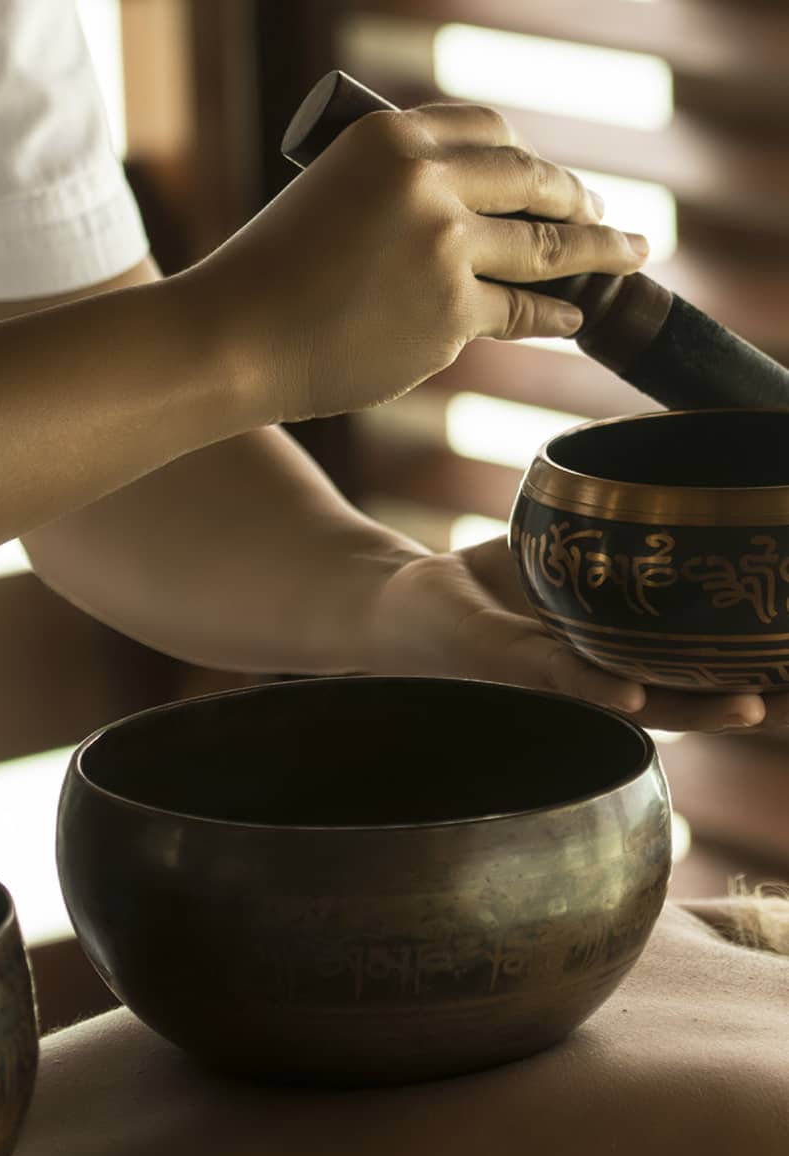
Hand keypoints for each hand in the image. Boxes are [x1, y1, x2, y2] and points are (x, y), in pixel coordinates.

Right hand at [183, 104, 647, 423]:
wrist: (231, 339)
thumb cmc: (265, 276)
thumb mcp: (327, 196)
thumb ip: (396, 191)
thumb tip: (477, 216)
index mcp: (389, 137)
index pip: (489, 132)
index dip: (528, 156)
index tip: (547, 176)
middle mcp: (426, 182)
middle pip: (533, 182)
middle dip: (579, 199)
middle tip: (603, 213)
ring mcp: (445, 249)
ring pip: (546, 249)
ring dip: (600, 252)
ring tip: (630, 255)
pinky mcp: (451, 315)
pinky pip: (520, 313)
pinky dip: (553, 316)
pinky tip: (569, 319)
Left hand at [364, 537, 788, 733]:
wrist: (402, 601)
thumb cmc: (487, 585)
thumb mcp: (556, 548)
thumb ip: (606, 522)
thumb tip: (666, 450)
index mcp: (615, 654)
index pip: (699, 670)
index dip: (756, 672)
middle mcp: (593, 679)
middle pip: (683, 698)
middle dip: (743, 699)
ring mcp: (554, 679)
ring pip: (634, 701)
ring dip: (689, 705)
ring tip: (747, 704)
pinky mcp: (508, 665)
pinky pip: (557, 675)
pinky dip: (593, 683)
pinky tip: (627, 692)